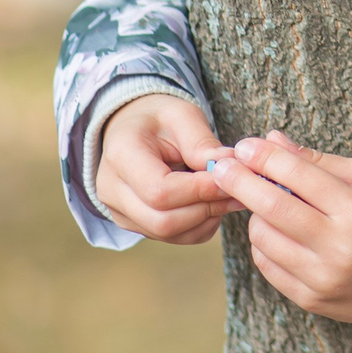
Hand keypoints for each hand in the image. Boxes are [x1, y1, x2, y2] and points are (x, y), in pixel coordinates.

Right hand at [96, 92, 234, 244]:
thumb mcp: (182, 115)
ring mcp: (120, 212)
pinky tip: (213, 204)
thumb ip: (202, 143)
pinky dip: (200, 226)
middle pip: (162, 221)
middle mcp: (112, 190)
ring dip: (206, 219)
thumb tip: (228, 167)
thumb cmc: (159, 119)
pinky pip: (173, 237)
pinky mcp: (135, 224)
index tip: (231, 178)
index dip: (200, 190)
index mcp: (121, 156)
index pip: (160, 191)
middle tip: (238, 191)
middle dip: (207, 208)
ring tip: (229, 196)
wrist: (132, 129)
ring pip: (168, 233)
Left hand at [208, 132, 351, 325]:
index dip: (266, 157)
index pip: (299, 176)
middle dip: (241, 181)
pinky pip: (267, 265)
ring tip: (265, 205)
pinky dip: (263, 243)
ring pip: (264, 237)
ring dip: (255, 215)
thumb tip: (272, 140)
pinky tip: (273, 231)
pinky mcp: (309, 298)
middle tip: (221, 165)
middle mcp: (339, 245)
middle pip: (273, 208)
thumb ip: (318, 161)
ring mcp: (322, 276)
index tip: (246, 146)